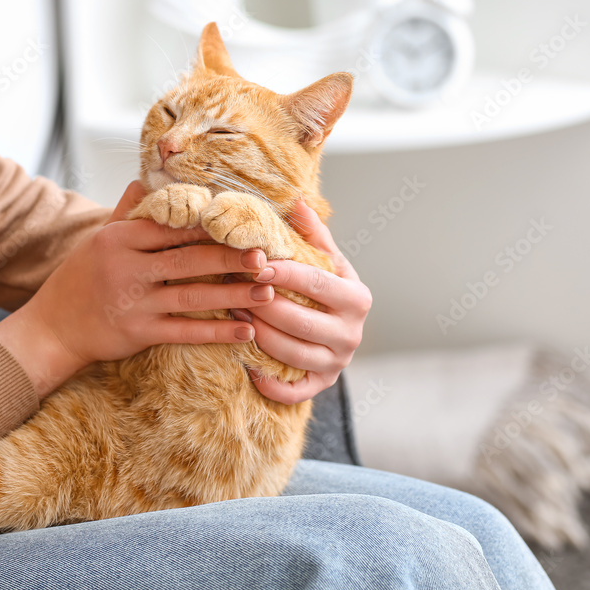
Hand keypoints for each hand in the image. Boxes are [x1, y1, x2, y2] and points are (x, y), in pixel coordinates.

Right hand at [0, 181, 275, 397]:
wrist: (51, 329)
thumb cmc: (79, 280)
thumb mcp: (97, 240)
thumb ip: (126, 212)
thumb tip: (144, 178)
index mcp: (120, 238)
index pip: (173, 227)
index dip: (210, 226)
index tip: (244, 224)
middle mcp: (128, 267)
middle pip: (189, 259)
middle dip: (231, 258)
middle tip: (267, 256)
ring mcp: (134, 302)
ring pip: (193, 296)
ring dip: (234, 295)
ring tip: (268, 292)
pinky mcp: (138, 332)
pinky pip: (185, 332)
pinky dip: (217, 332)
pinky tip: (245, 330)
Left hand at [234, 200, 371, 404]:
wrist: (338, 328)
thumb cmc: (323, 286)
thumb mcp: (323, 258)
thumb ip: (311, 231)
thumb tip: (295, 198)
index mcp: (357, 298)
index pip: (317, 284)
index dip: (284, 274)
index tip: (254, 263)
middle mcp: (353, 334)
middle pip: (300, 322)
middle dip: (263, 306)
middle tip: (232, 291)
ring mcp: (338, 363)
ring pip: (292, 355)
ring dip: (258, 336)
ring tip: (234, 316)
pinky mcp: (322, 386)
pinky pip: (293, 391)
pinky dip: (268, 381)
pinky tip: (245, 362)